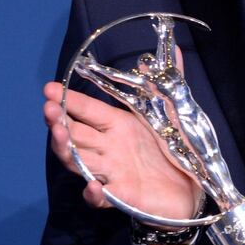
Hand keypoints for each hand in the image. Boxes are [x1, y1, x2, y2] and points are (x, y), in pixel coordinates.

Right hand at [43, 81, 203, 220]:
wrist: (196, 188)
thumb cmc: (179, 149)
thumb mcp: (178, 112)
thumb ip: (172, 81)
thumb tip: (175, 47)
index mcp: (118, 124)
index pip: (87, 110)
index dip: (69, 100)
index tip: (49, 88)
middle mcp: (109, 147)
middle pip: (75, 134)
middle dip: (59, 121)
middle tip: (49, 110)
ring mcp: (112, 172)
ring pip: (79, 161)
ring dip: (66, 150)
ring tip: (60, 136)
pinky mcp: (121, 197)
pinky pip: (99, 197)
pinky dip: (93, 193)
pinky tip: (93, 185)